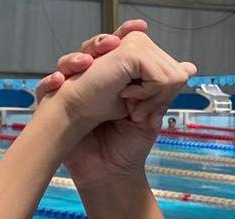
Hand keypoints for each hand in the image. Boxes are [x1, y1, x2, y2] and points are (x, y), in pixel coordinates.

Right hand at [34, 22, 196, 188]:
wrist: (110, 174)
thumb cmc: (128, 147)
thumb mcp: (152, 115)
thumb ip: (164, 90)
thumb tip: (188, 68)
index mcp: (116, 80)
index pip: (118, 49)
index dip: (126, 35)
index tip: (140, 28)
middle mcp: (92, 81)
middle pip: (91, 50)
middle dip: (101, 46)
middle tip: (112, 48)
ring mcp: (71, 92)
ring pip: (67, 63)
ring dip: (75, 59)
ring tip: (86, 63)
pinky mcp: (53, 107)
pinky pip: (45, 89)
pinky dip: (51, 82)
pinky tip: (60, 81)